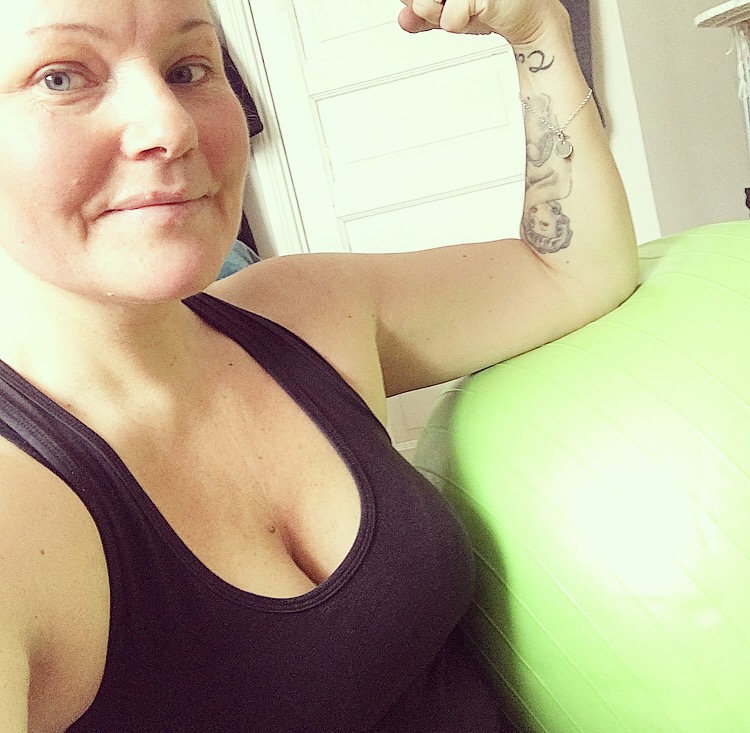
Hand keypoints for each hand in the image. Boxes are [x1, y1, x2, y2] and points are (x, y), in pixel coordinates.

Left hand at [397, 0, 567, 46]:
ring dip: (439, 17)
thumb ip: (427, 16)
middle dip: (424, 9)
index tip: (429, 9)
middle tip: (448, 7)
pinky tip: (478, 14)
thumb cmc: (493, 9)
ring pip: (424, 5)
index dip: (412, 2)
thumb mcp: (453, 13)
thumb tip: (404, 18)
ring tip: (464, 11)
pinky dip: (457, 25)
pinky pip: (446, 21)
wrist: (528, 19)